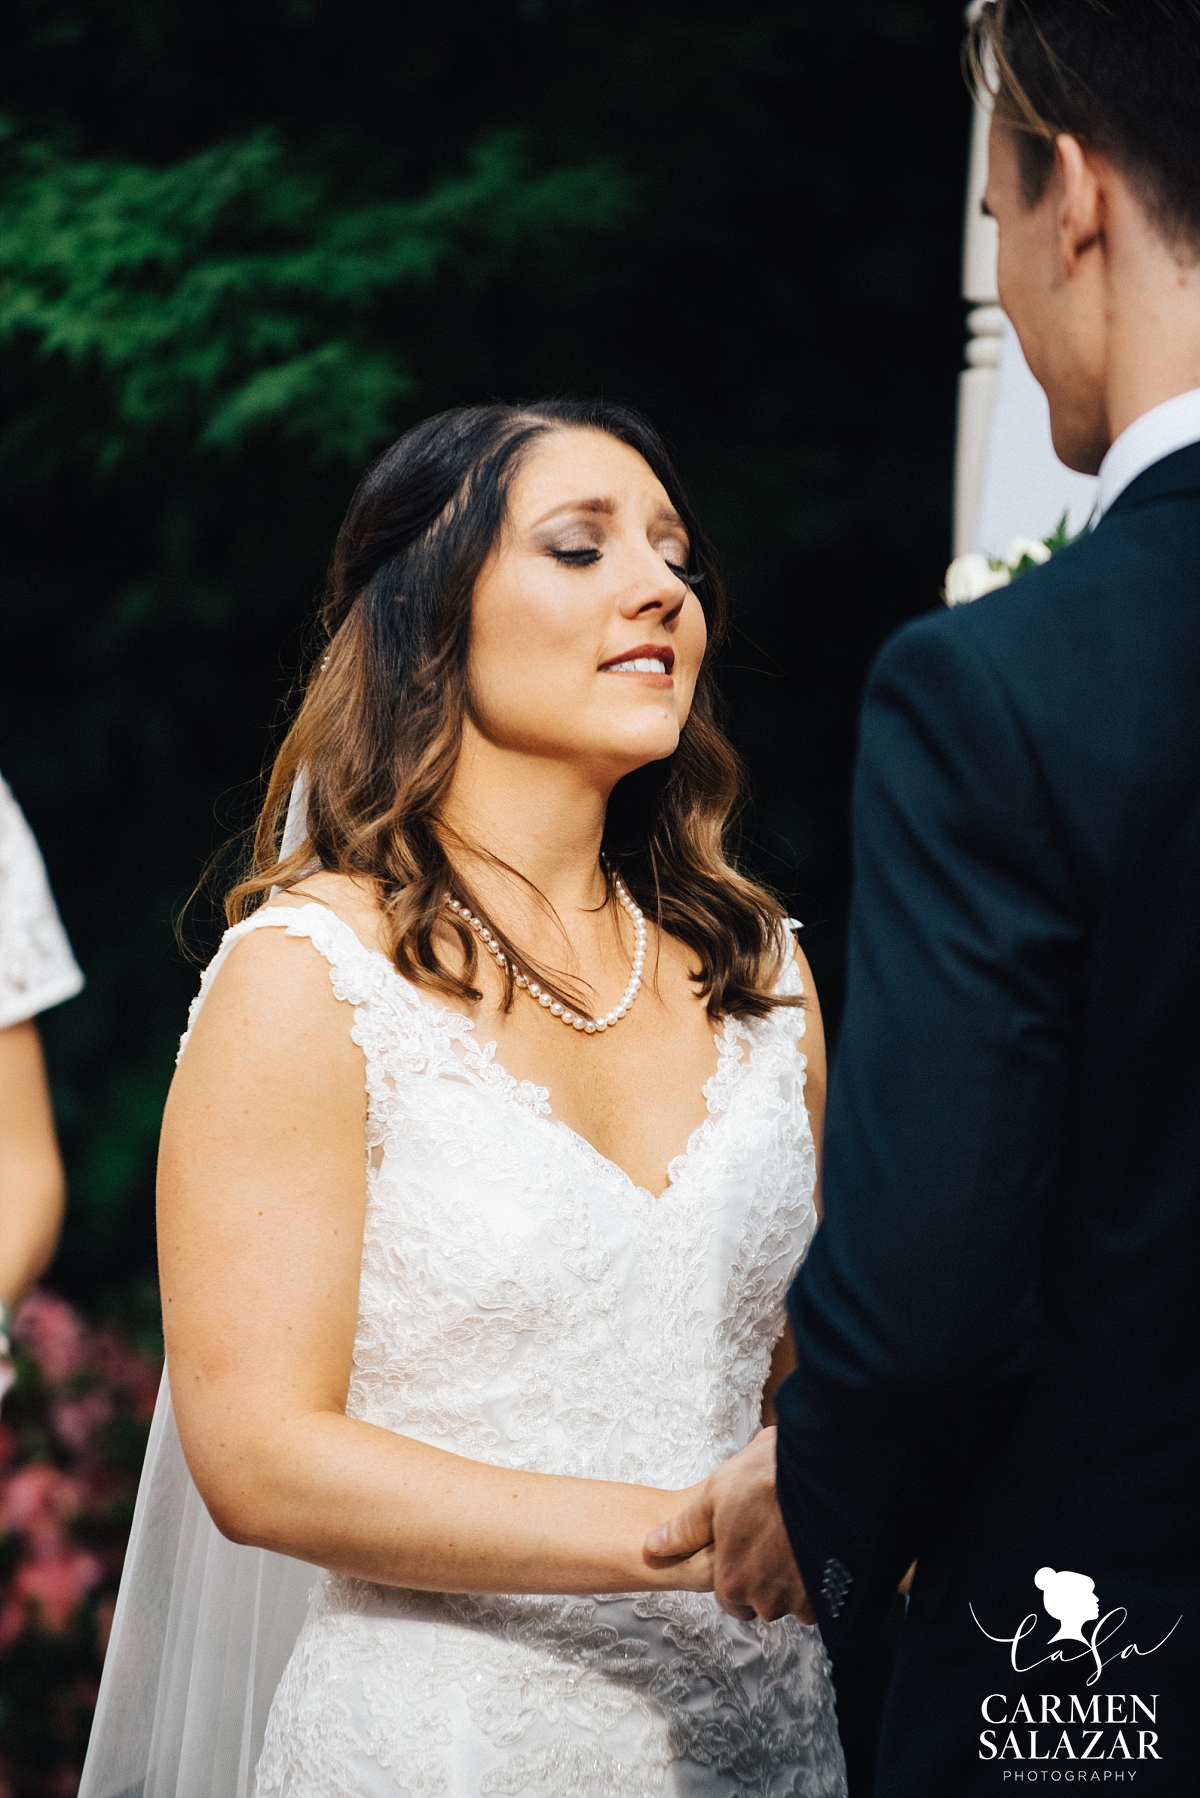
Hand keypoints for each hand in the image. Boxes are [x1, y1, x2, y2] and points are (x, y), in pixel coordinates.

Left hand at [643, 1428, 813, 1624]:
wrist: (826, 1477)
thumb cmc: (769, 1481)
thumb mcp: (716, 1495)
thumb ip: (685, 1530)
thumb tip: (653, 1546)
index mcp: (732, 1581)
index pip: (729, 1595)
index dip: (736, 1569)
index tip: (747, 1546)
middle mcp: (766, 1601)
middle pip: (762, 1600)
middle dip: (765, 1576)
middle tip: (773, 1536)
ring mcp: (801, 1600)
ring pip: (793, 1598)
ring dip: (794, 1576)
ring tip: (797, 1534)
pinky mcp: (831, 1595)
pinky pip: (822, 1595)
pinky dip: (819, 1576)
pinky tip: (820, 1544)